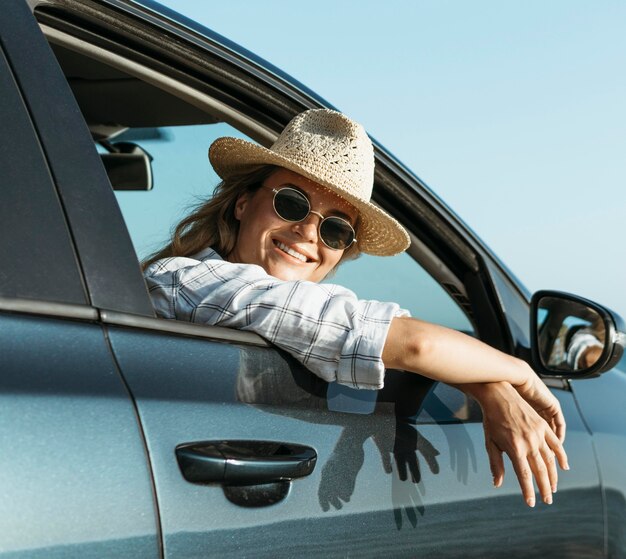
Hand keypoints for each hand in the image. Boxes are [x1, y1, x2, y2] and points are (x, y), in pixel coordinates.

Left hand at [471, 381, 568, 506]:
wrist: (498, 397)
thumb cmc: (491, 421)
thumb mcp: (490, 443)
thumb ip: (496, 464)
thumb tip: (497, 483)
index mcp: (515, 448)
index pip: (524, 476)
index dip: (528, 491)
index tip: (531, 503)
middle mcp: (529, 443)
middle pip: (540, 471)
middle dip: (544, 488)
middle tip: (547, 501)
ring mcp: (538, 434)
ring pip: (550, 460)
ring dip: (553, 476)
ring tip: (552, 489)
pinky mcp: (543, 426)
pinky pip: (556, 444)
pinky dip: (561, 456)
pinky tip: (564, 467)